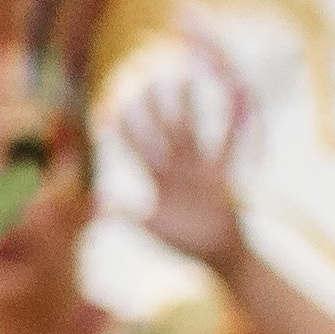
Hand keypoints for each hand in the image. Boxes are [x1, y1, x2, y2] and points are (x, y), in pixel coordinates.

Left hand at [120, 73, 252, 269]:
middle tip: (147, 81)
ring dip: (189, 107)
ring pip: (192, 130)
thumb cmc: (183, 242)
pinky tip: (239, 106)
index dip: (125, 131)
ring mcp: (200, 168)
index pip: (138, 149)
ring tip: (186, 79)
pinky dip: (235, 128)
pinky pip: (229, 147)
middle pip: (164, 130)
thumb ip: (125, 215)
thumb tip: (95, 202)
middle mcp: (177, 168)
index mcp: (158, 180)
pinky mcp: (222, 175)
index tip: (112, 109)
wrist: (218, 253)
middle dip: (156, 108)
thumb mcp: (151, 228)